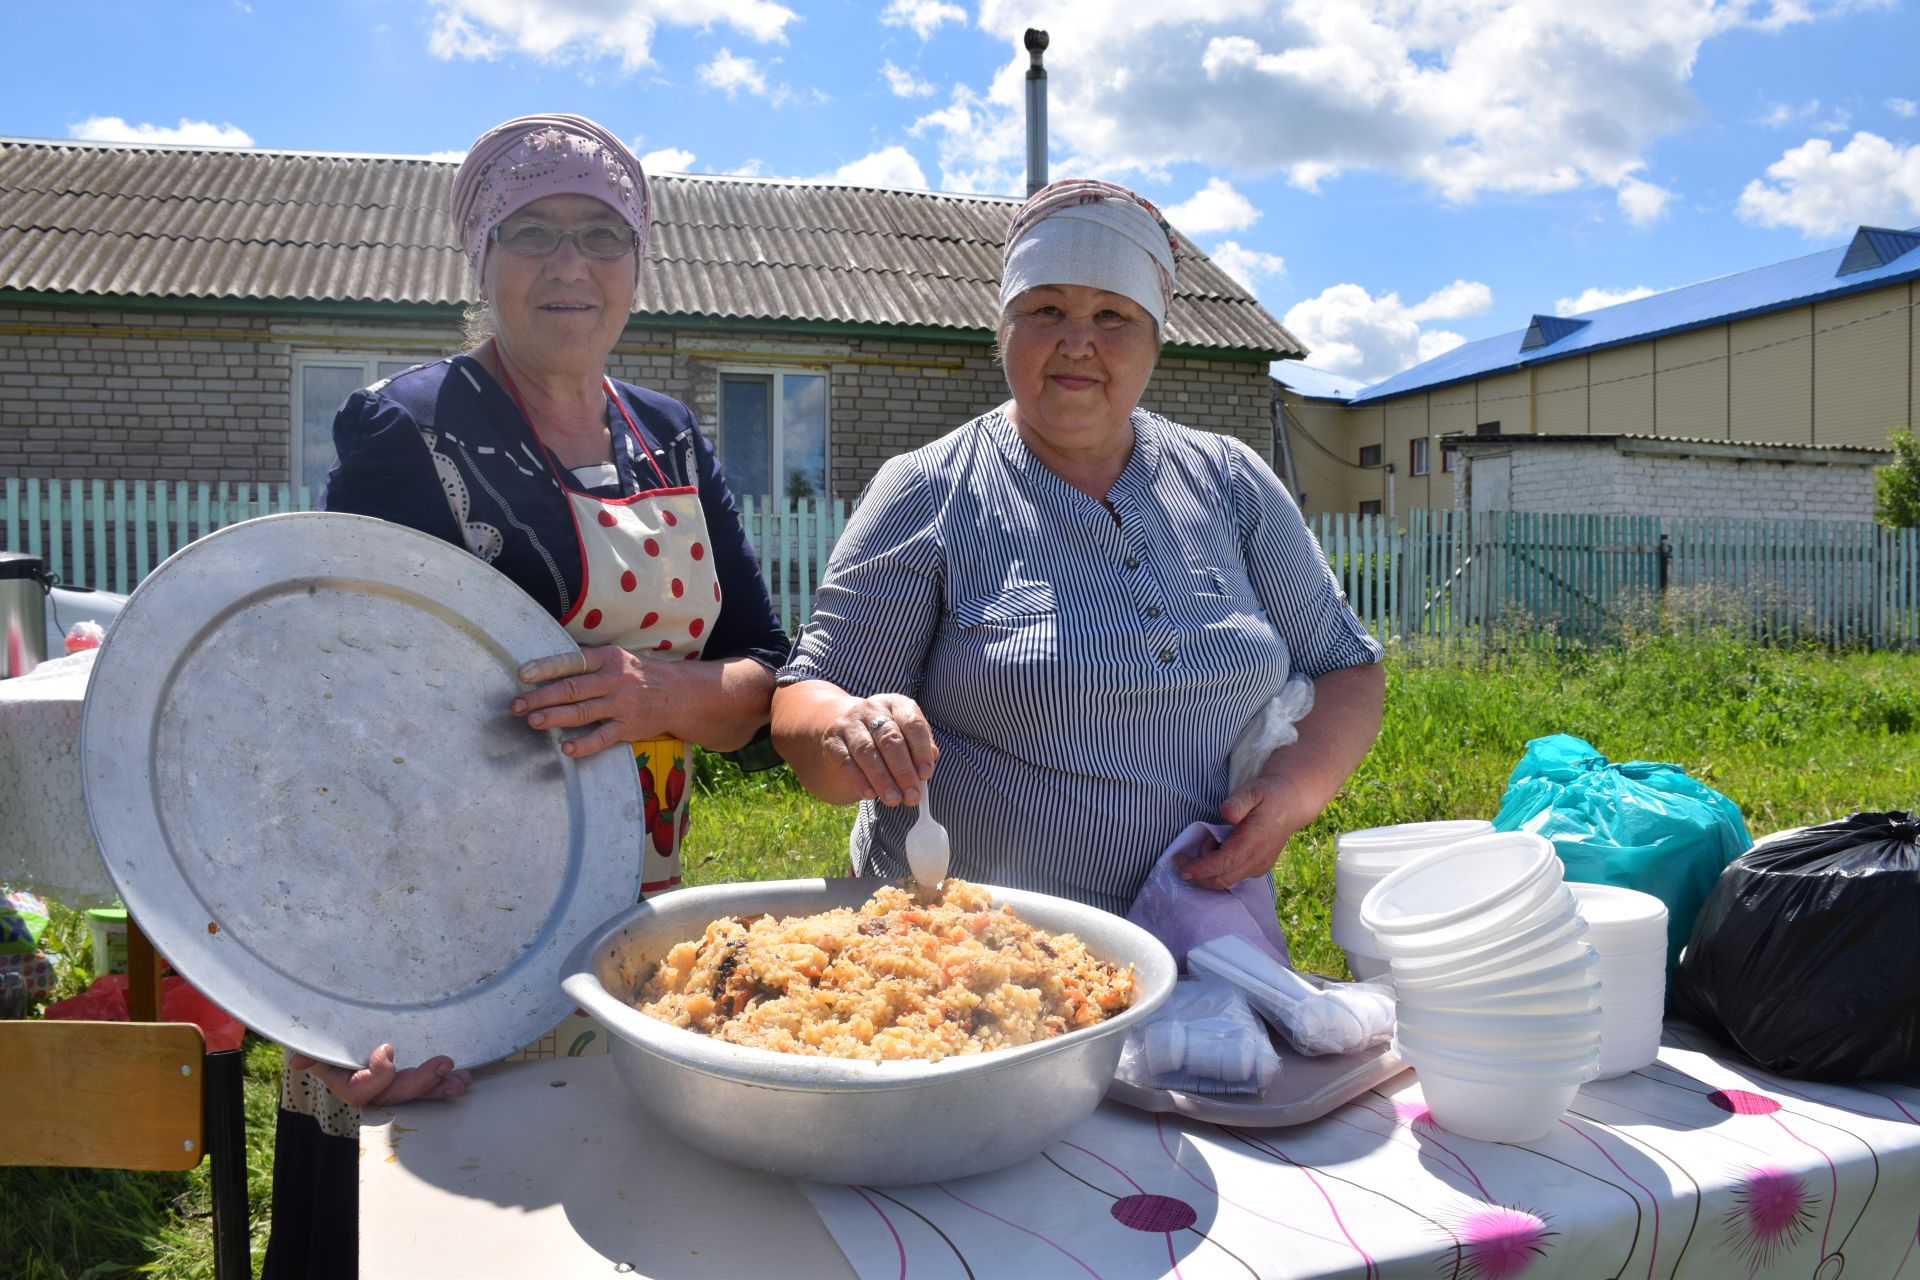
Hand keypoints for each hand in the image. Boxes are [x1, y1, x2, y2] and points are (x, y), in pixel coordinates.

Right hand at [288, 1043, 471, 1108]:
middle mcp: (367, 1085)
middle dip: (419, 1083)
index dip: (376, 1077)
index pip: (359, 1092)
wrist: (341, 1015)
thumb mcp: (313, 1036)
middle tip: (442, 1065)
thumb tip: (299, 1061)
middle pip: (393, 1094)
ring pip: (413, 1092)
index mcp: (342, 1079)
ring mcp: (390, 1080)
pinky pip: (426, 1082)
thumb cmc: (326, 1025)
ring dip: (438, 1087)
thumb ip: (307, 1048)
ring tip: (460, 1080)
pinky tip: (463, 1077)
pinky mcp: (408, 1070)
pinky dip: (444, 1081)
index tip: (388, 1049)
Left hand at [511, 645, 679, 757]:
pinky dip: (584, 744)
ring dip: (555, 717)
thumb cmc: (638, 673)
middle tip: (516, 705)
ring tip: (533, 721)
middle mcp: (615, 680)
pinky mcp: (629, 728)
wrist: (678, 694)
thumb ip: (588, 660)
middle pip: (572, 689)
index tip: (522, 674)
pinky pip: (603, 738)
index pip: (572, 661)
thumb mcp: (618, 657)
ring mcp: (622, 705)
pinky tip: (566, 748)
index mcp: (608, 658)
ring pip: (583, 712)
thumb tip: (549, 661)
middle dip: (541, 697)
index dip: (546, 667)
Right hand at [822, 693, 937, 805]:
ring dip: (882, 779)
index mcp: (896, 704)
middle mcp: (872, 709)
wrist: (842, 728)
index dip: (921, 750)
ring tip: (894, 800)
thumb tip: (930, 762)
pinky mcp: (832, 741)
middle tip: (912, 796)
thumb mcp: (904, 735)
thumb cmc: (882, 736)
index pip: (912, 724)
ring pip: (867, 751)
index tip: (926, 774)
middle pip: (890, 739)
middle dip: (903, 771)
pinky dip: (859, 780)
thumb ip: (920, 747)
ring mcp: (849, 723)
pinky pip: (846, 762)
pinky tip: (870, 795)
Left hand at [1178, 774, 1313, 889]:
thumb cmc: (1267, 795)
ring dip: (1208, 869)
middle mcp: (1258, 860)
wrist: (1290, 805)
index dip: (1201, 868)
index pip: (1224, 863)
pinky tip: (1220, 848)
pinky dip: (1217, 869)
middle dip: (1197, 873)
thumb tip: (1227, 814)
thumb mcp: (1252, 790)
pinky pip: (1232, 877)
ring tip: (1212, 840)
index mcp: (1254, 841)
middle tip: (1182, 856)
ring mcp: (1259, 868)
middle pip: (1221, 879)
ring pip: (1225, 881)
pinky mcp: (1257, 870)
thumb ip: (1238, 801)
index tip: (1180, 865)